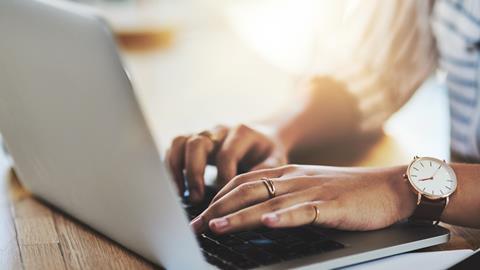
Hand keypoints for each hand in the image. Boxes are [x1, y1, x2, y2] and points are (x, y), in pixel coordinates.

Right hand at [166, 124, 287, 202]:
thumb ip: (265, 172)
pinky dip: (171, 167)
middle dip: (195, 172)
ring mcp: (204, 134)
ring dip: (177, 168)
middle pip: (197, 143)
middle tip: (197, 198)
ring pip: (180, 142)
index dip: (223, 177)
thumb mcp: (276, 160)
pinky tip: (177, 188)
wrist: (263, 137)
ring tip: (181, 193)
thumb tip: (246, 190)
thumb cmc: (269, 153)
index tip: (225, 197)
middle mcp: (219, 130)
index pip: (226, 154)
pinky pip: (175, 148)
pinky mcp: (193, 141)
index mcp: (241, 132)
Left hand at [190, 165, 416, 232]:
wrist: (389, 186)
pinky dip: (284, 217)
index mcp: (287, 174)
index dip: (218, 197)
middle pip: (247, 190)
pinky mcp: (331, 205)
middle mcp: (294, 179)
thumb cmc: (347, 191)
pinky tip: (268, 224)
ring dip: (239, 215)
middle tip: (195, 225)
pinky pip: (304, 211)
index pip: (244, 182)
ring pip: (268, 202)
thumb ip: (283, 197)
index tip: (200, 214)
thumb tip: (256, 214)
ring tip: (216, 226)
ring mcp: (311, 191)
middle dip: (217, 208)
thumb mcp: (310, 188)